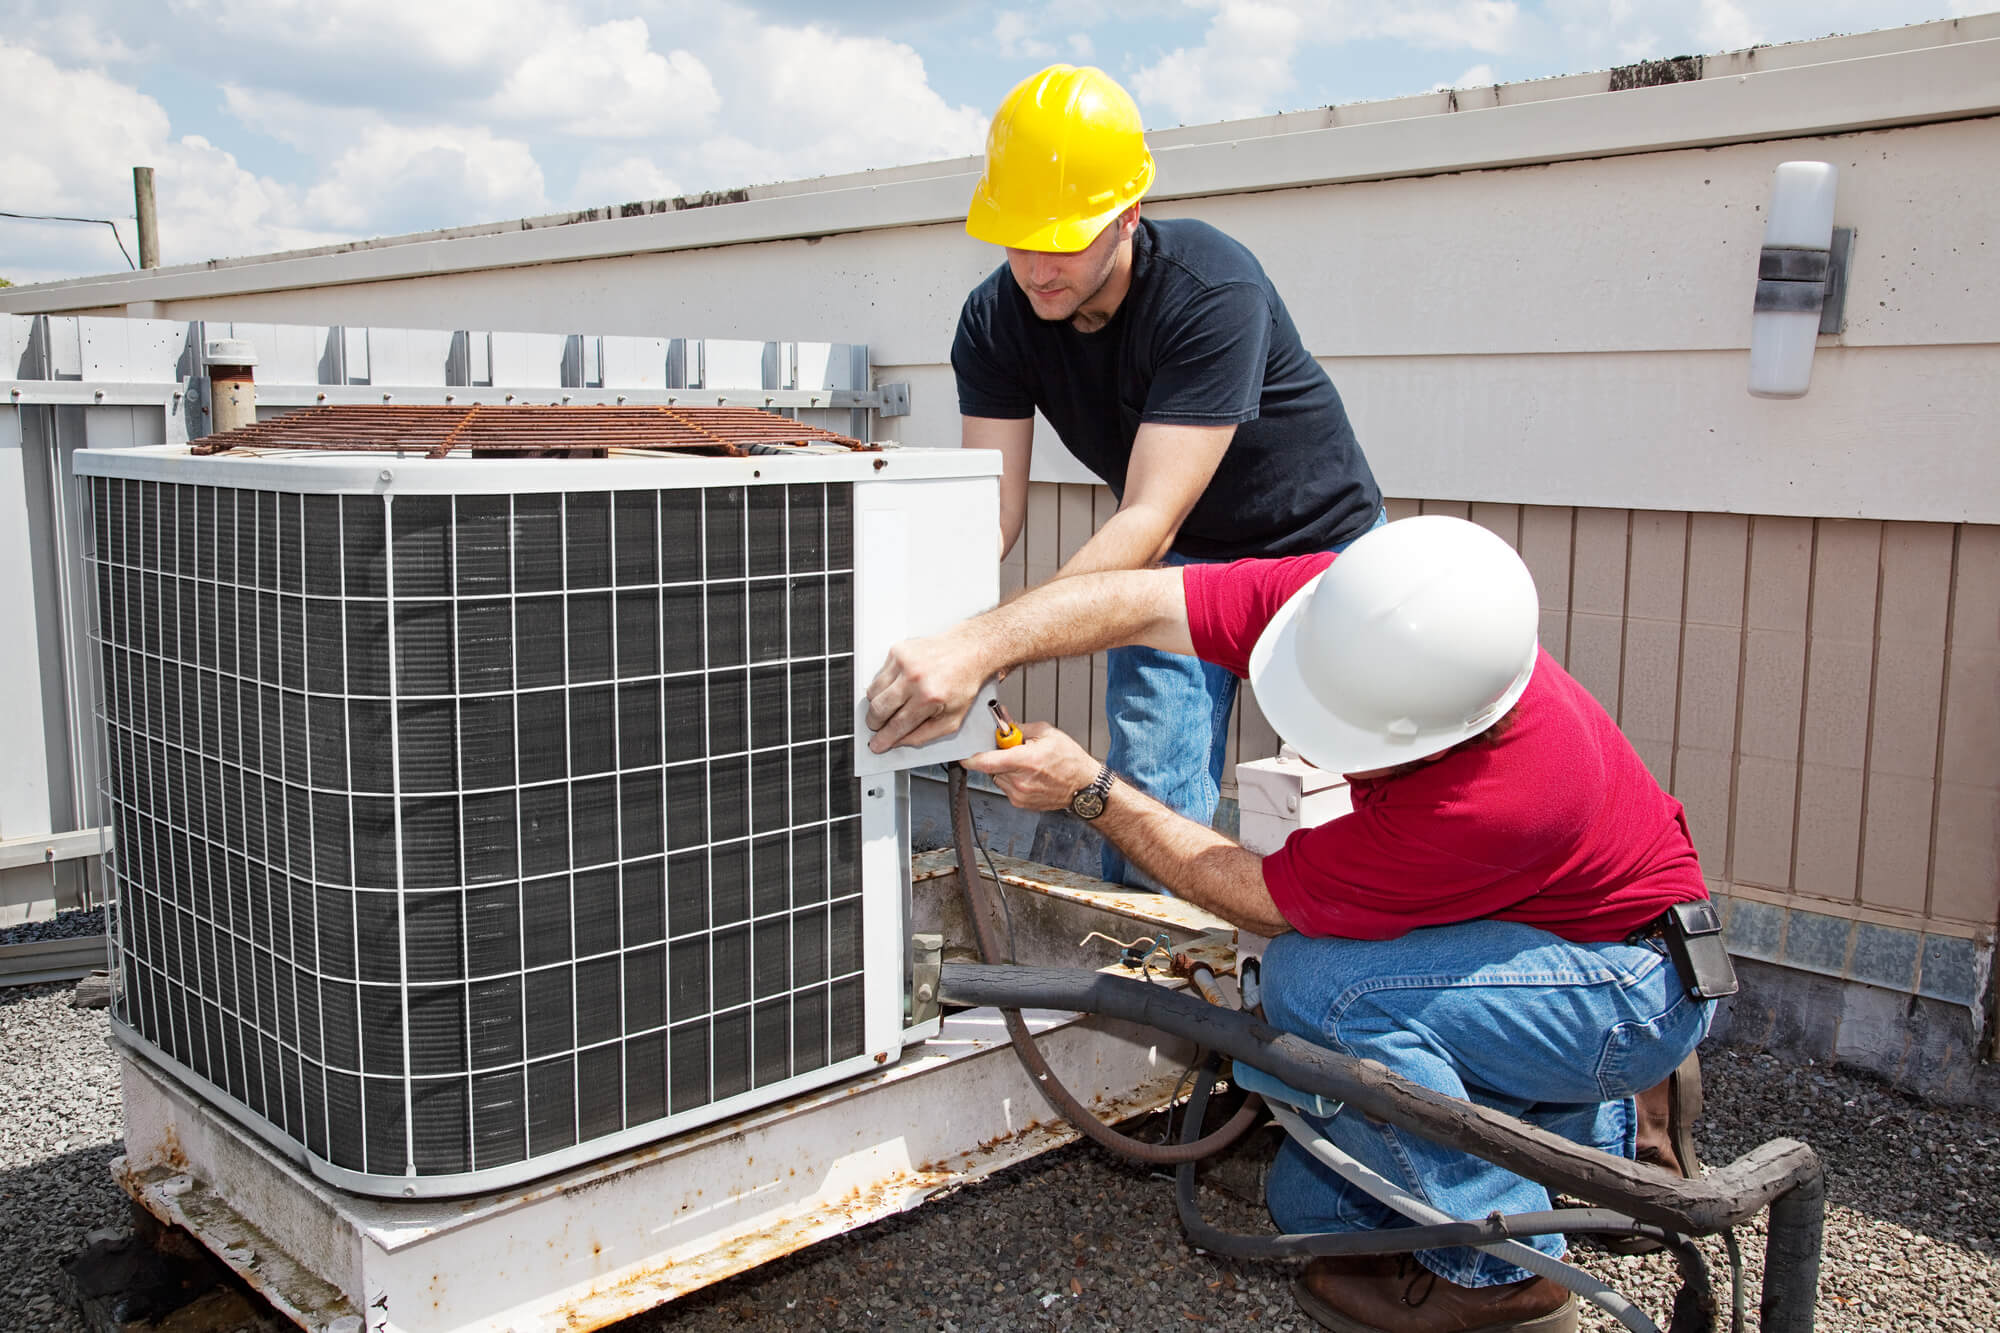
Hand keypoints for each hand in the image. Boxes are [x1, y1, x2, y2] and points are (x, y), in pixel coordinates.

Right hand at [864, 629, 992, 752]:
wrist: (969, 651)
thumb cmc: (963, 682)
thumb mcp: (952, 719)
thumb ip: (925, 735)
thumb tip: (900, 741)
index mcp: (929, 696)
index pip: (897, 725)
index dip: (884, 738)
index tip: (877, 744)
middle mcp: (915, 677)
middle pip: (879, 709)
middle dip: (875, 724)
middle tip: (878, 727)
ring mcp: (904, 661)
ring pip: (873, 692)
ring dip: (876, 705)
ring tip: (889, 707)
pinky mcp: (898, 650)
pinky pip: (878, 676)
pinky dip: (883, 687)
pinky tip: (897, 688)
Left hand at [961, 723, 1100, 811]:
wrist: (1084, 787)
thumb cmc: (1070, 761)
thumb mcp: (1047, 733)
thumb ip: (1019, 727)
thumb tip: (1003, 722)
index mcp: (1025, 761)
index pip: (986, 761)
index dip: (971, 757)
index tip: (964, 753)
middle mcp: (1020, 781)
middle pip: (991, 767)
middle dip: (997, 756)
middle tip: (1013, 750)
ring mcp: (1020, 795)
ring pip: (998, 777)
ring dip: (1005, 769)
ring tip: (1026, 764)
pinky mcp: (1021, 804)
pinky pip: (1006, 787)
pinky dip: (1012, 780)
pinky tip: (1029, 776)